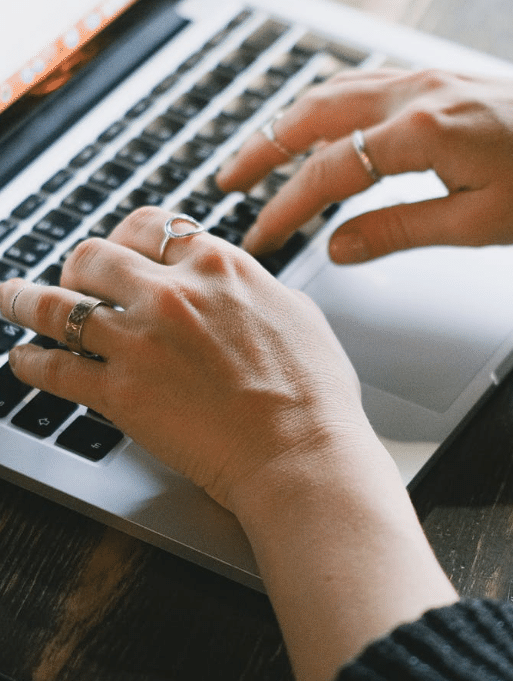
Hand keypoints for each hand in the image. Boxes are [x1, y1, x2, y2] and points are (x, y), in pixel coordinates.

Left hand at [0, 207, 458, 680]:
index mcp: (220, 267)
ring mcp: (139, 342)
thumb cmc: (314, 393)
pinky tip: (25, 360)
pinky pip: (53, 368)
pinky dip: (31, 362)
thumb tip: (240, 286)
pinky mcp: (118, 392)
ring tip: (12, 298)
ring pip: (55, 305)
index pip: (154, 228)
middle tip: (74, 278)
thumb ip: (255, 290)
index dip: (130, 236)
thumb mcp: (297, 314)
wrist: (300, 452)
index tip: (123, 248)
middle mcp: (172, 294)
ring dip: (25, 299)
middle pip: (95, 256)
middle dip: (79, 265)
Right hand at [218, 70, 512, 261]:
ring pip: (338, 91)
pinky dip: (331, 100)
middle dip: (264, 149)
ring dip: (291, 120)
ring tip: (259, 148)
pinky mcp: (448, 77)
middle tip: (226, 180)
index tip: (261, 235)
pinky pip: (370, 81)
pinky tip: (325, 116)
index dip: (286, 207)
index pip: (329, 171)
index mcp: (423, 133)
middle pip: (315, 116)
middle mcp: (419, 93)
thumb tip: (339, 246)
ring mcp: (432, 77)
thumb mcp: (480, 225)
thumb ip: (400, 231)